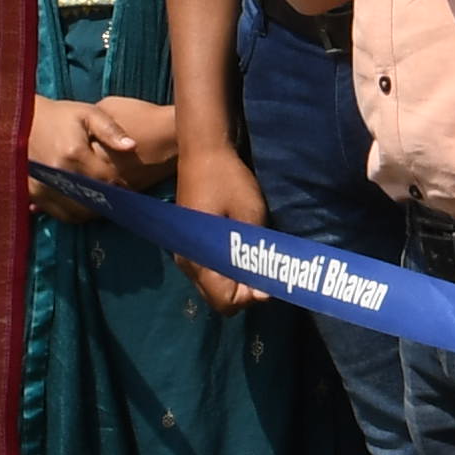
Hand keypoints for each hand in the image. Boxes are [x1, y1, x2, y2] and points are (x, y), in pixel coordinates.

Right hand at [167, 133, 263, 307]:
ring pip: (213, 287)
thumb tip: (262, 291)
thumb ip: (254, 257)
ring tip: (257, 261)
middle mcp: (187, 263)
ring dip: (236, 282)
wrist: (204, 153)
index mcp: (200, 258)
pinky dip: (227, 272)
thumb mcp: (250, 218)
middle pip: (218, 299)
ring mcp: (185, 256)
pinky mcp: (188, 247)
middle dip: (244, 293)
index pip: (225, 302)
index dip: (249, 298)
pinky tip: (242, 253)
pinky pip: (209, 273)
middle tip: (265, 271)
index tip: (269, 281)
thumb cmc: (229, 182)